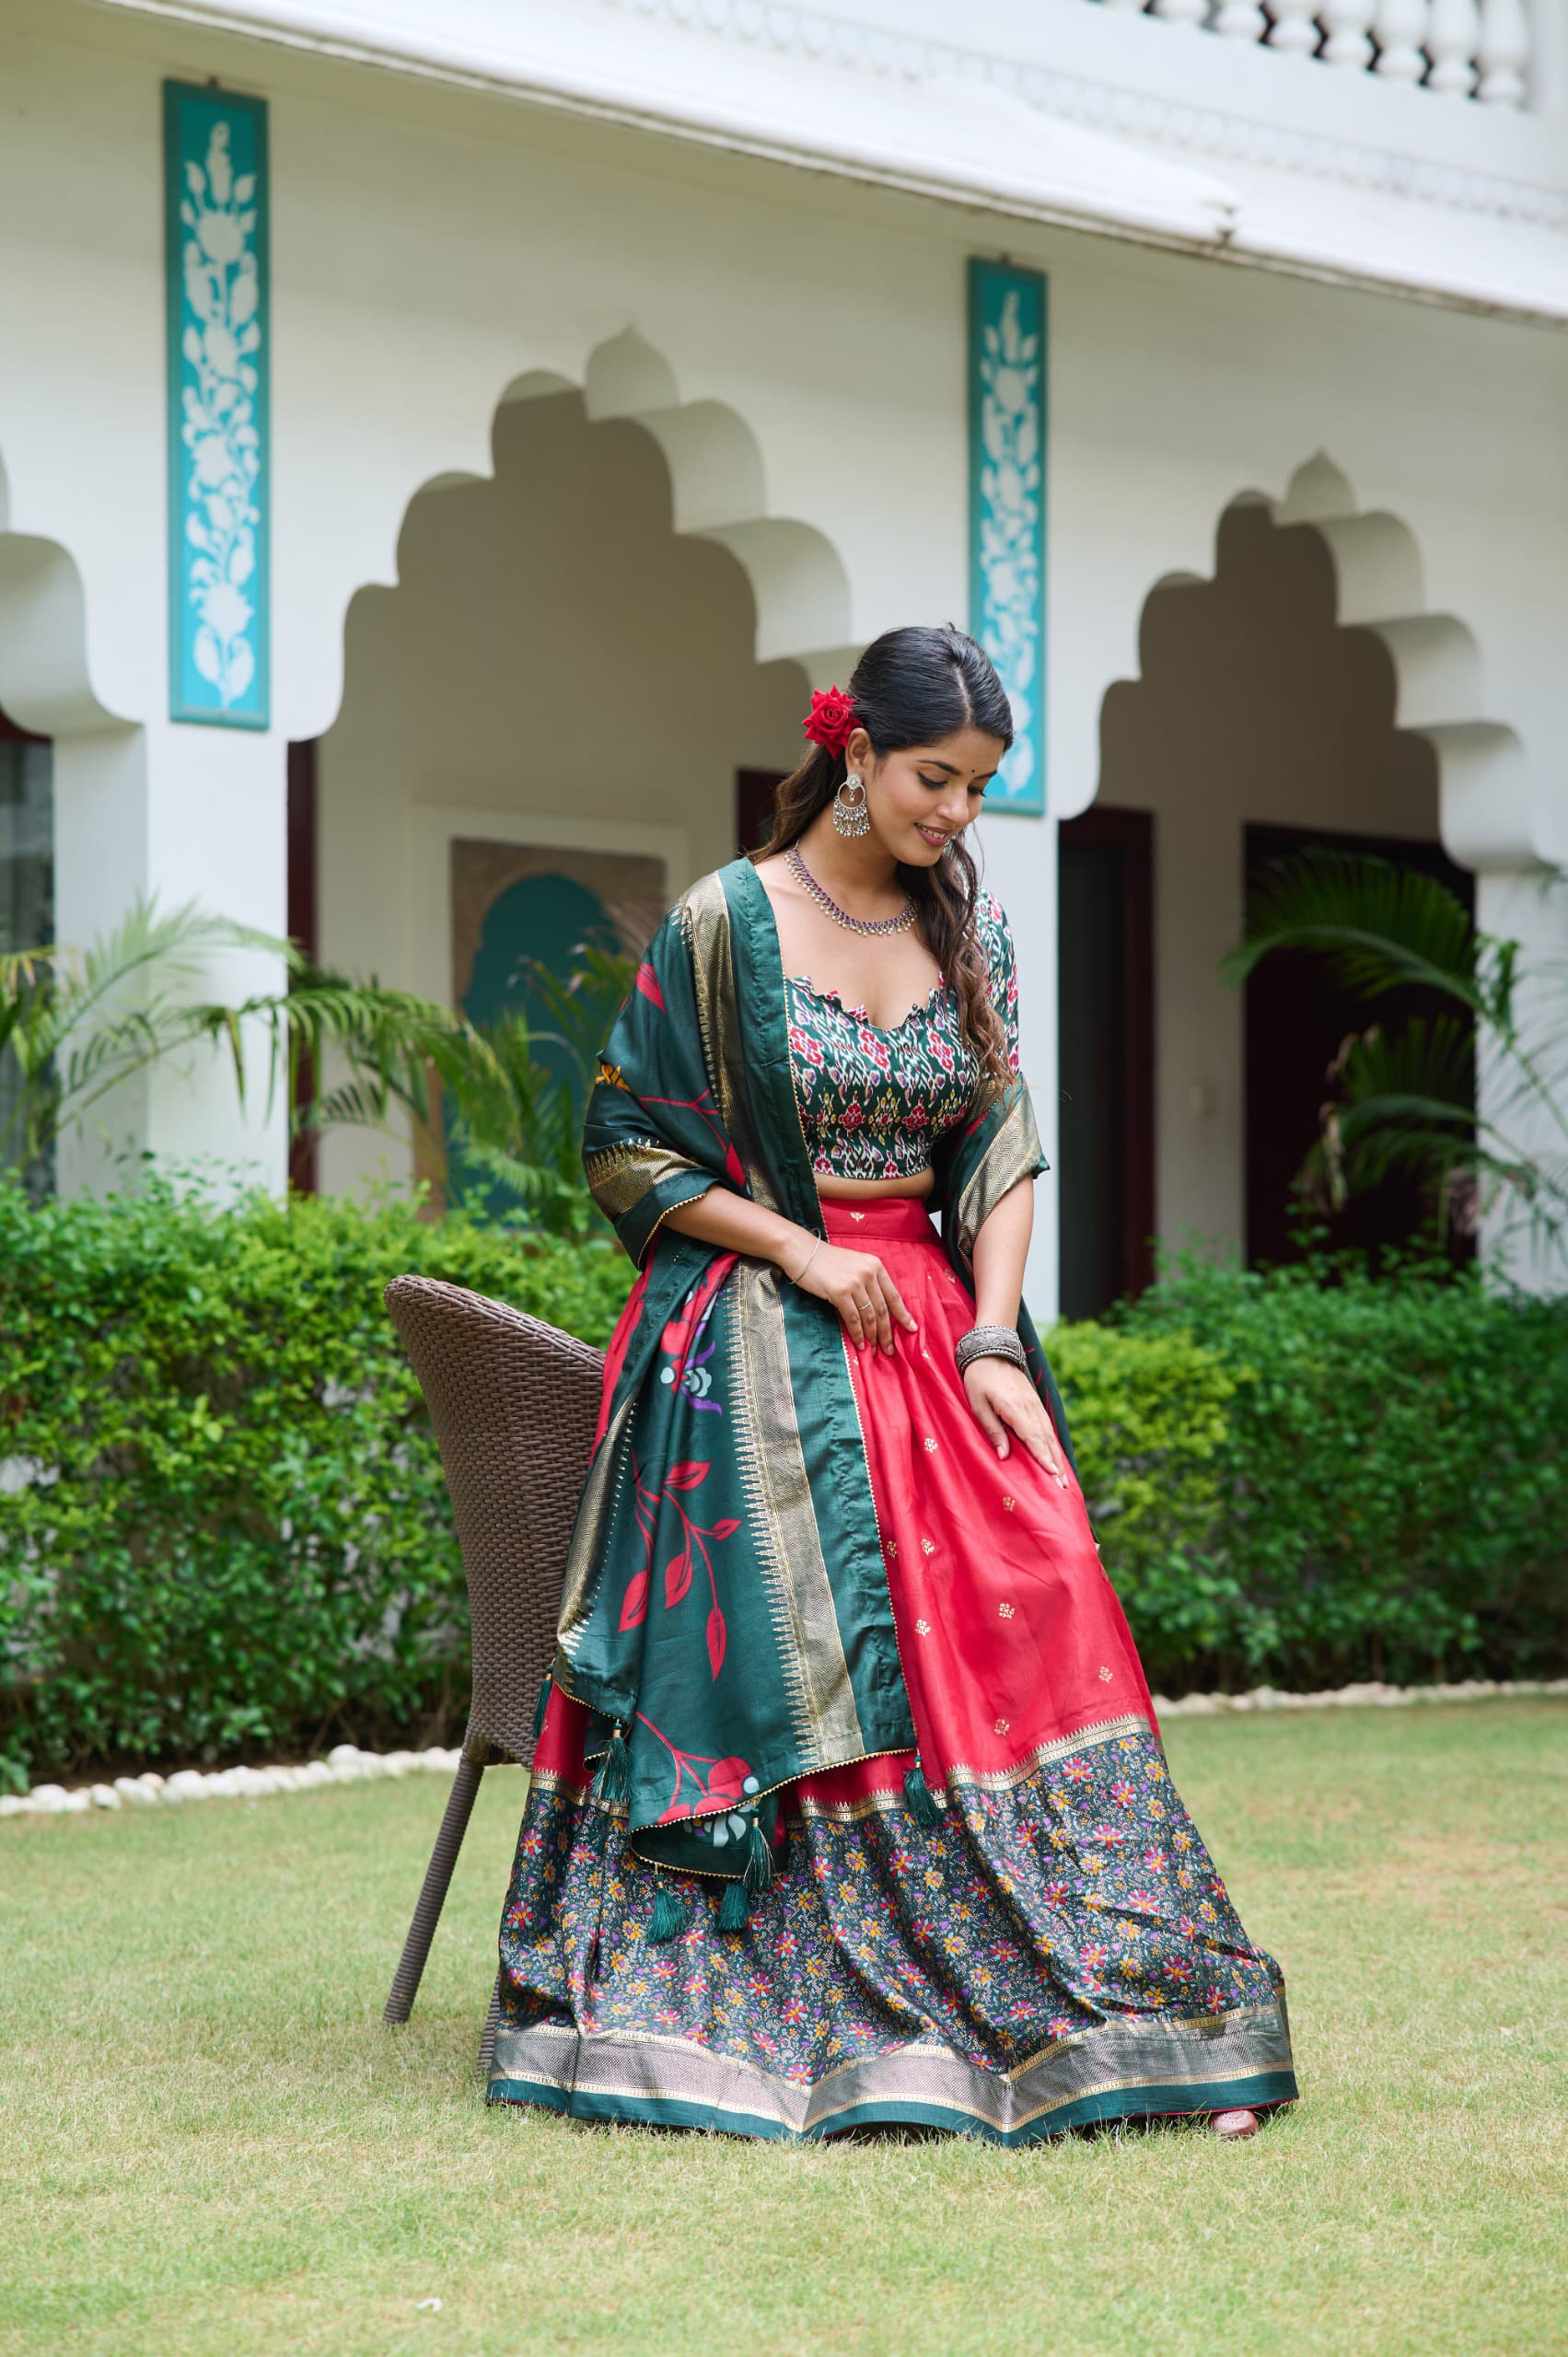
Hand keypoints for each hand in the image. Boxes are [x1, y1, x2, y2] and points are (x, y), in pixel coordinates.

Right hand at [790, 1240, 916, 1354]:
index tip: (911, 1329)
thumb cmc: (826, 1261)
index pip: (893, 1295)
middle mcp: (868, 1273)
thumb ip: (867, 1281)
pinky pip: (853, 1318)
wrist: (802, 1252)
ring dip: (872, 1337)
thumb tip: (877, 1310)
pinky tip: (860, 1344)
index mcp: (875, 1265)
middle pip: (882, 1309)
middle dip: (887, 1333)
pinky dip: (857, 1334)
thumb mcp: (854, 1264)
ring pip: (869, 1316)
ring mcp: (854, 1282)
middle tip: (890, 1350)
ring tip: (874, 1350)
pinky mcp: (839, 1292)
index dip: (903, 1315)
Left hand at [962, 1357, 1069, 1483]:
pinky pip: (1047, 1426)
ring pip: (1050, 1434)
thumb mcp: (978, 1405)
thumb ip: (992, 1430)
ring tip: (1064, 1478)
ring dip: (1058, 1457)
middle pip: (1046, 1441)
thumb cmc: (979, 1379)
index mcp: (1015, 1409)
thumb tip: (1004, 1456)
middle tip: (1064, 1488)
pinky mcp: (1035, 1401)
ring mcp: (1035, 1404)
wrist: (992, 1349)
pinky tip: (1056, 1455)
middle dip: (1056, 1465)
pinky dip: (1054, 1443)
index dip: (1043, 1459)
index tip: (1053, 1476)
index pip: (1033, 1439)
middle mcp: (1030, 1408)